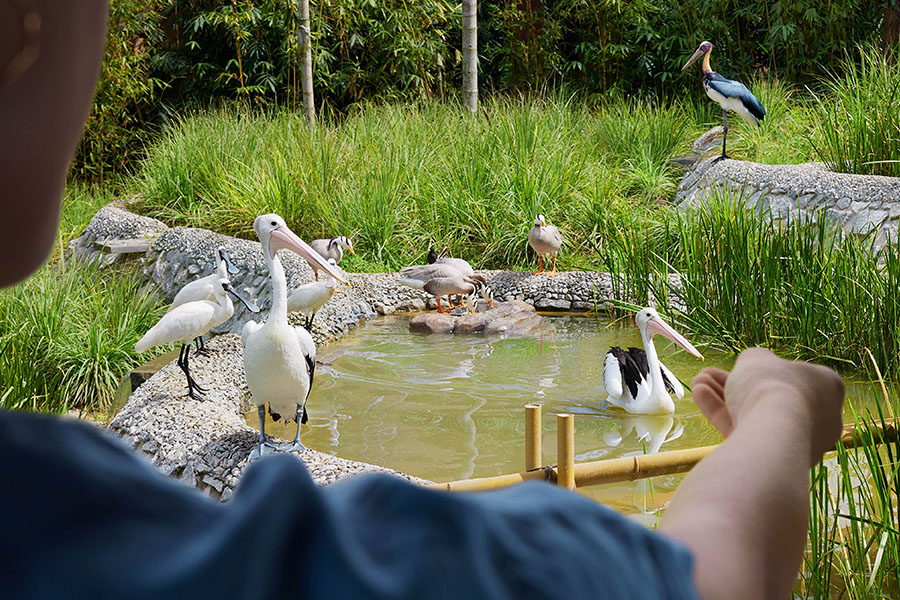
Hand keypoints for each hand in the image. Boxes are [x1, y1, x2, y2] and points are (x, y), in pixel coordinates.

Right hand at [692, 347, 844, 465]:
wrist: (772, 433)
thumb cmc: (772, 387)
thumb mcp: (757, 358)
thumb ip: (755, 359)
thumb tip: (752, 365)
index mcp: (827, 387)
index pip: (794, 375)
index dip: (764, 369)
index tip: (741, 367)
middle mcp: (819, 417)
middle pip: (769, 396)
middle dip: (734, 384)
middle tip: (709, 374)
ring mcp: (797, 442)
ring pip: (753, 414)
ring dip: (722, 396)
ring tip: (697, 382)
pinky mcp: (773, 459)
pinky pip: (745, 431)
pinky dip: (721, 413)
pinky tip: (699, 394)